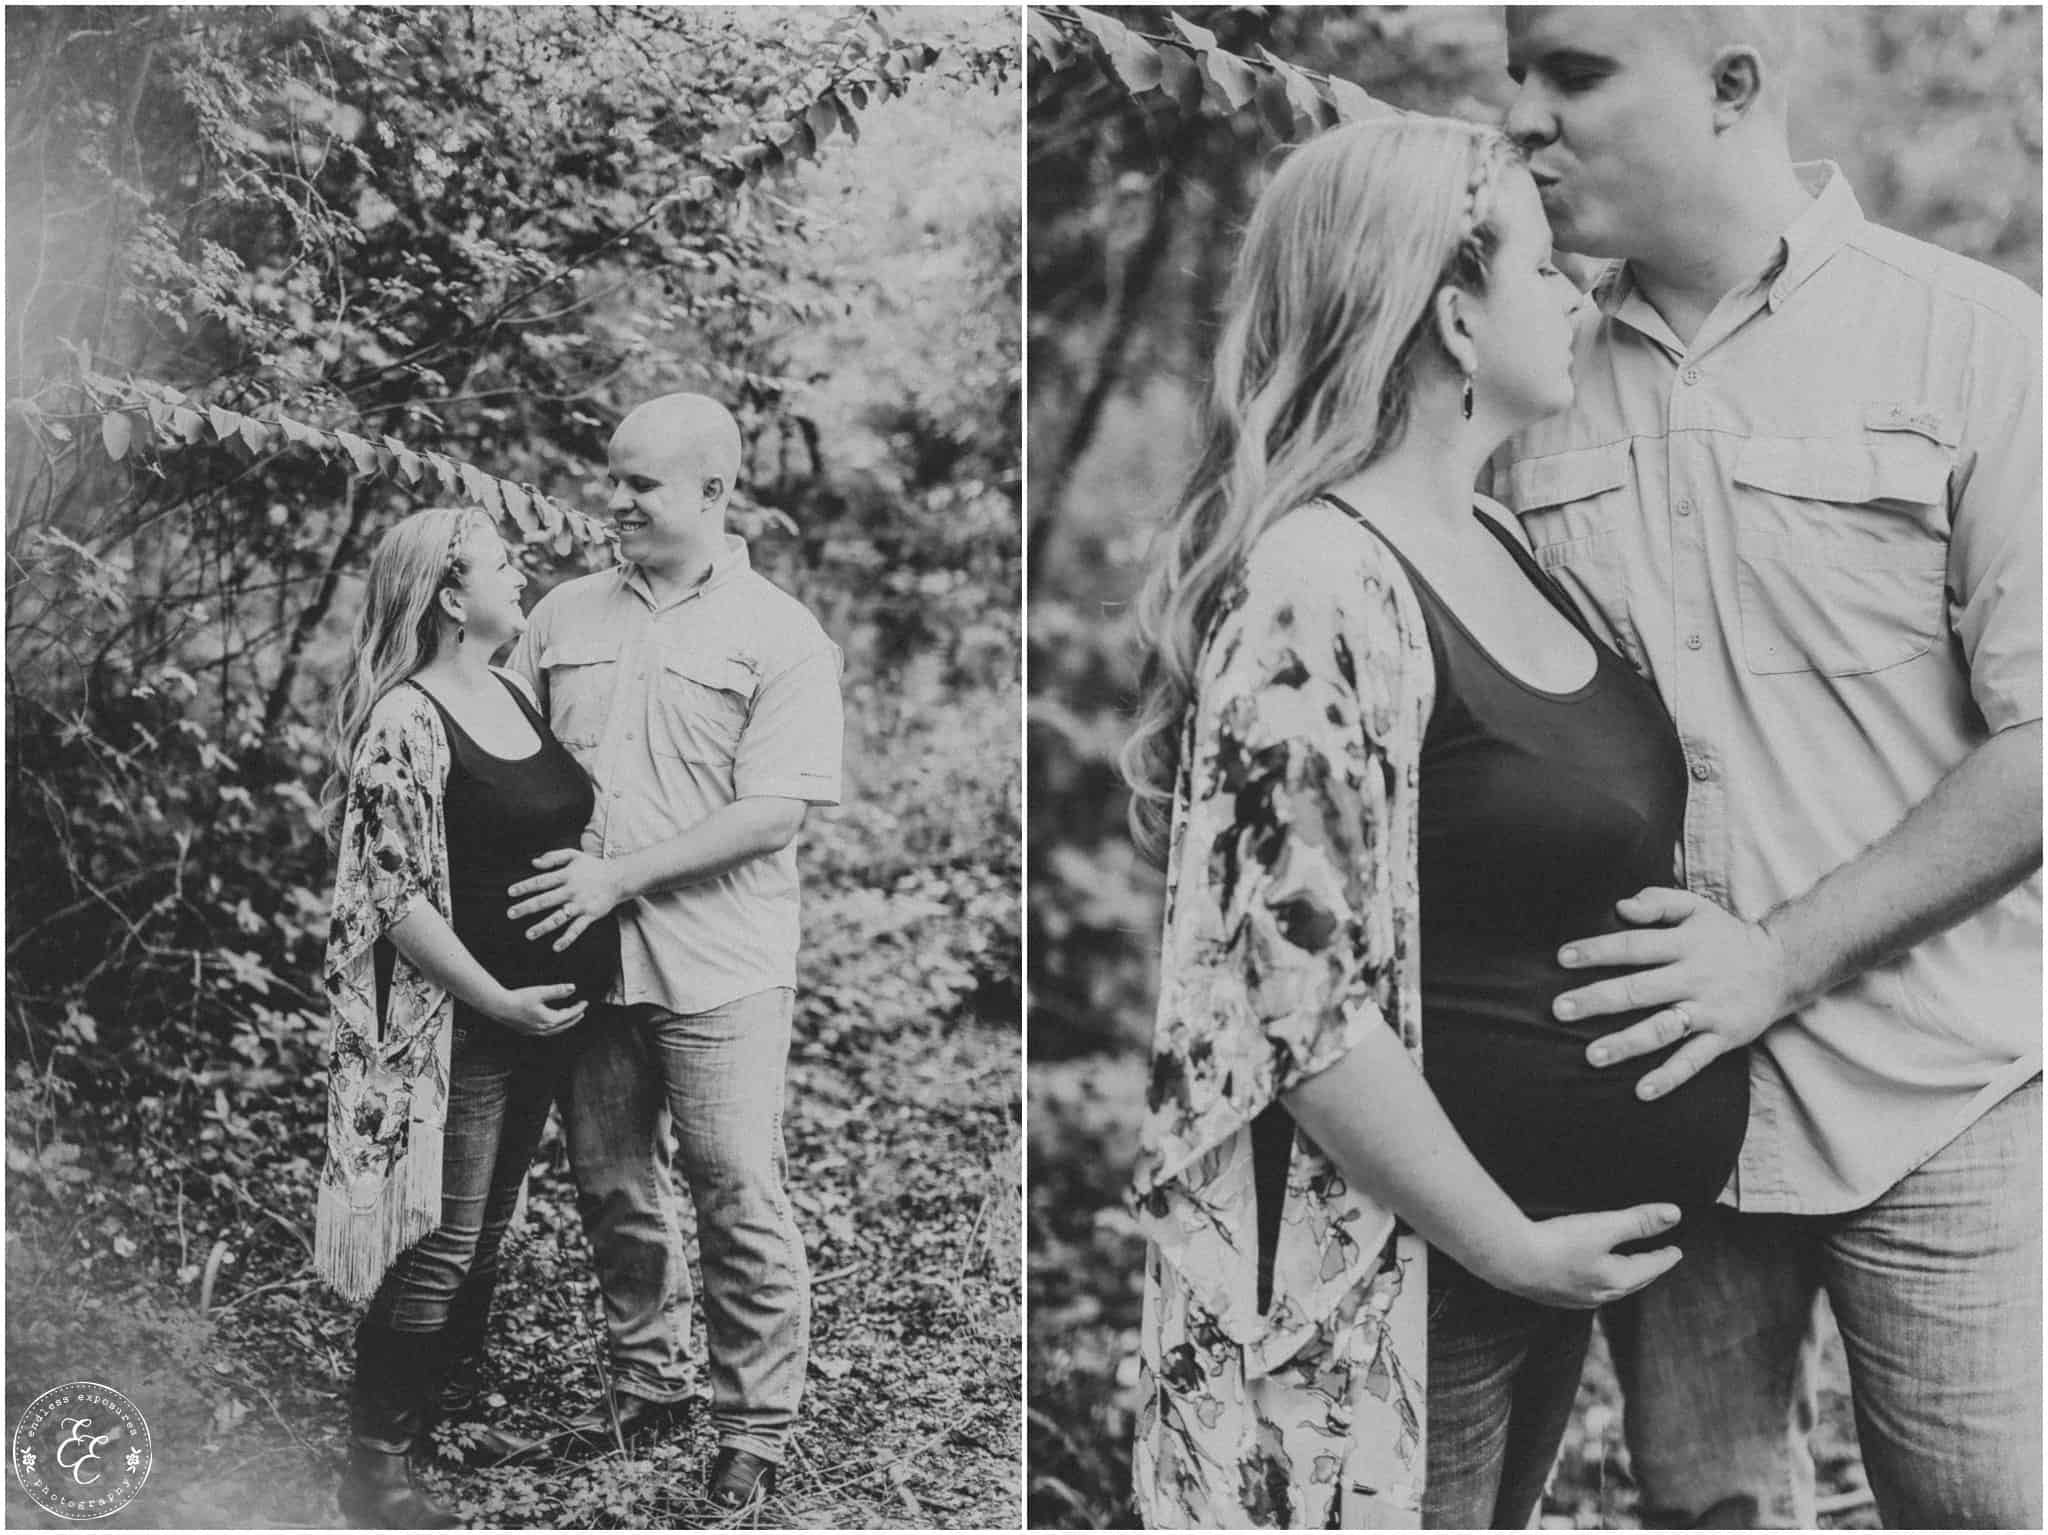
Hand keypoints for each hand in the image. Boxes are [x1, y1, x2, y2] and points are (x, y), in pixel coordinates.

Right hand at [484, 982, 586, 1036]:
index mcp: (549, 1020)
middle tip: (582, 1012)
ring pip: (555, 1030)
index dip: (578, 1008)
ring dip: (565, 1024)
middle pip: (564, 1025)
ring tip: (570, 1018)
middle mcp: (543, 1028)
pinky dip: (554, 1027)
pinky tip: (551, 1023)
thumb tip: (573, 988)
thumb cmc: (518, 999)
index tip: (585, 1003)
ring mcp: (535, 1031)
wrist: (499, 1007)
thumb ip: (557, 990)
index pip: (569, 1015)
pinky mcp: (528, 1031)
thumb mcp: (540, 992)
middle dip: (574, 1018)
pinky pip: (546, 1031)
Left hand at [509, 849, 625, 951]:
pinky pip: (577, 929)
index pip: (541, 881)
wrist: (619, 878)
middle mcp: (571, 890)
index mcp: (566, 875)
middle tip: (510, 914)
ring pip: (559, 917)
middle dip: (527, 907)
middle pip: (546, 900)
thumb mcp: (574, 855)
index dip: (525, 886)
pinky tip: (556, 947)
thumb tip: (533, 863)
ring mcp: (581, 904)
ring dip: (543, 926)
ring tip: (529, 934)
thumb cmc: (592, 867)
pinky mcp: (590, 915)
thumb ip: (553, 857)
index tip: (510, 893)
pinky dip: (567, 938)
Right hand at [1481, 1203, 1683, 1309]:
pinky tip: (1588, 1276)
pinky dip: (1597, 1281)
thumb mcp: (1603, 1226)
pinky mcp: (1554, 1295)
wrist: (1510, 1260)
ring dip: (1622, 1278)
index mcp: (1616, 1280)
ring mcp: (1575, 1298)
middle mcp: (1599, 1295)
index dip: (1664, 1257)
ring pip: (1609, 1289)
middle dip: (1646, 1270)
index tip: (1675, 1252)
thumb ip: (1639, 1220)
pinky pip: (1587, 1290)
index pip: (1649, 1267)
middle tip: (1656, 1260)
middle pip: (1632, 1282)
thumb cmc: (1556, 1243)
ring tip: (1626, 1268)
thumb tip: (1673, 1215)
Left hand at [1554, 887, 1794, 1100]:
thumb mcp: (1695, 908)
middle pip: (1640, 989)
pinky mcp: (1724, 1037)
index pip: (1634, 946)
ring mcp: (1709, 1010)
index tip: (1562, 958)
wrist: (1783, 966)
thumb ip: (1657, 902)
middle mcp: (1694, 977)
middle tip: (1560, 1010)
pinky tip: (1642, 1091)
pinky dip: (1669, 1076)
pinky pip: (1694, 1060)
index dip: (1598, 951)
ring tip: (1592, 1055)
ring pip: (1662, 1029)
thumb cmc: (1724, 937)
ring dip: (1627, 1043)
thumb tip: (1620, 906)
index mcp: (1684, 944)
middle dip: (1598, 1000)